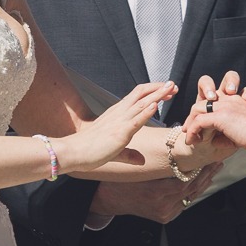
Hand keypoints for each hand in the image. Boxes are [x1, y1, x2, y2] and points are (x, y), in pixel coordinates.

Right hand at [60, 81, 176, 171]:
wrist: (72, 152)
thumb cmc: (89, 151)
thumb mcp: (114, 151)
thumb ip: (129, 154)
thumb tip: (141, 160)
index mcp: (117, 114)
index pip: (137, 97)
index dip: (153, 92)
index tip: (167, 91)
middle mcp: (119, 113)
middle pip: (141, 94)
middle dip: (159, 89)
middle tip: (173, 85)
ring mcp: (119, 122)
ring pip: (141, 103)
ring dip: (157, 95)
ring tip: (170, 88)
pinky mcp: (119, 133)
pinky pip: (135, 120)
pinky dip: (146, 111)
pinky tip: (155, 104)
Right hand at [88, 163, 220, 223]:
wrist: (112, 199)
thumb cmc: (124, 179)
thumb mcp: (140, 167)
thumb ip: (159, 162)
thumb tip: (179, 147)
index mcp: (155, 192)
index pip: (185, 181)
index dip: (198, 169)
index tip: (207, 158)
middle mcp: (162, 205)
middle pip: (191, 189)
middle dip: (205, 174)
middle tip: (216, 162)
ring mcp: (165, 213)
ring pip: (190, 197)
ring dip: (203, 183)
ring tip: (214, 170)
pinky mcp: (166, 217)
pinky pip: (184, 204)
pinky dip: (193, 192)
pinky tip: (202, 182)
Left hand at [183, 84, 245, 156]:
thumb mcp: (244, 133)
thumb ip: (229, 134)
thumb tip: (217, 140)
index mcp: (238, 101)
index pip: (216, 99)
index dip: (204, 111)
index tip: (200, 128)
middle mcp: (231, 99)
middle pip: (203, 99)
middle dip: (193, 115)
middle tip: (188, 130)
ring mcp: (226, 106)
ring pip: (198, 107)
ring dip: (190, 122)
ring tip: (189, 135)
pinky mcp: (222, 116)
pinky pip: (199, 121)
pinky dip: (193, 131)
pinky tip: (193, 141)